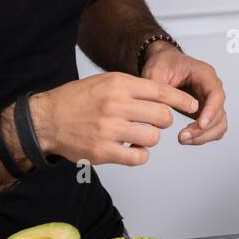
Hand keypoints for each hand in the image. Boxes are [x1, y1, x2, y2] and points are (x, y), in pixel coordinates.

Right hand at [28, 71, 197, 166]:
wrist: (45, 120)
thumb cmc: (77, 100)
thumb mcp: (106, 81)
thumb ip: (134, 87)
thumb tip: (166, 96)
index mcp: (118, 85)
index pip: (162, 91)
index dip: (182, 100)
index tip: (193, 105)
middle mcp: (115, 105)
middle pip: (163, 116)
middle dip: (164, 120)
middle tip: (154, 122)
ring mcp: (109, 130)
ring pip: (153, 137)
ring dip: (150, 137)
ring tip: (137, 134)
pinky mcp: (103, 152)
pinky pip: (138, 157)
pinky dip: (140, 154)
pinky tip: (131, 147)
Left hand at [139, 43, 227, 144]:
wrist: (164, 62)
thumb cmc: (163, 63)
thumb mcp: (156, 71)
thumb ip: (158, 90)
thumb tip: (160, 111)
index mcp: (204, 74)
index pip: (216, 94)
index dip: (211, 110)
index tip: (200, 124)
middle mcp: (211, 88)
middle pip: (219, 112)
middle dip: (203, 128)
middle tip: (183, 136)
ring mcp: (210, 101)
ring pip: (219, 123)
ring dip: (205, 135)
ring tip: (184, 139)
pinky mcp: (206, 111)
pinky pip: (214, 127)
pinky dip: (204, 136)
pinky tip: (189, 138)